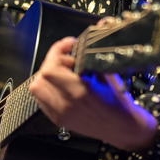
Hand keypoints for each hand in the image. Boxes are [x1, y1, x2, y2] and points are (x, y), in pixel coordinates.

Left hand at [28, 37, 157, 151]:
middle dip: (53, 63)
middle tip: (69, 60)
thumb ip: (94, 56)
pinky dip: (47, 89)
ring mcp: (60, 114)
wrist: (121, 127)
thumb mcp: (109, 75)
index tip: (68, 46)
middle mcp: (66, 104)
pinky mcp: (58, 120)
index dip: (57, 52)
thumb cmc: (119, 102)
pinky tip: (61, 86)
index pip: (51, 68)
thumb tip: (95, 32)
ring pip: (37, 88)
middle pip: (41, 77)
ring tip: (63, 73)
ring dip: (47, 76)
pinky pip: (41, 100)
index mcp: (80, 91)